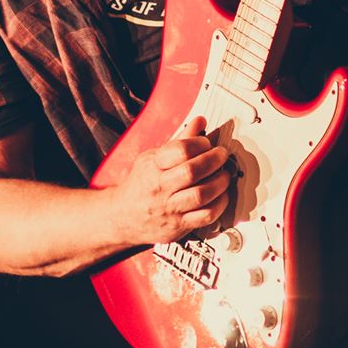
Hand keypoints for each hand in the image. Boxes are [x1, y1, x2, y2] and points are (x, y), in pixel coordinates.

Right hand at [111, 116, 232, 244]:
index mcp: (153, 165)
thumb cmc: (142, 184)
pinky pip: (205, 216)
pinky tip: (221, 195)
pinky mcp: (178, 226)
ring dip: (220, 182)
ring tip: (225, 175)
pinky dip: (220, 204)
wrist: (122, 216)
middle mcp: (160, 187)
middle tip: (222, 155)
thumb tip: (200, 121)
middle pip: (192, 171)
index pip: (180, 150)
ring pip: (200, 194)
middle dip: (214, 160)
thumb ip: (180, 141)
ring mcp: (169, 208)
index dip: (199, 143)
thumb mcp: (154, 157)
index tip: (207, 143)